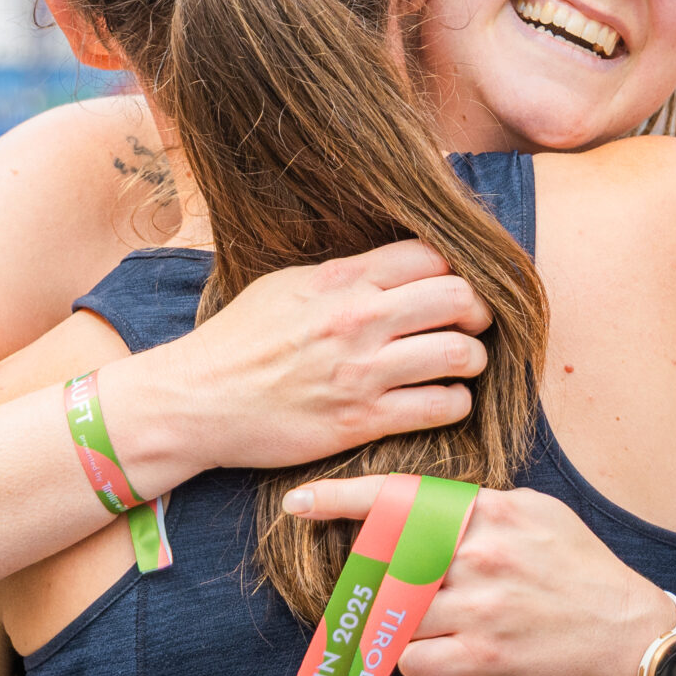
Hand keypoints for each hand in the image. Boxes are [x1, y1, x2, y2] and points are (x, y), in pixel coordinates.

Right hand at [103, 241, 490, 491]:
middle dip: (479, 310)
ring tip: (463, 364)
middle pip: (458, 298)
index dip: (456, 268)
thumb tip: (394, 265)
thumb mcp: (287, 285)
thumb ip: (344, 274)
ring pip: (460, 354)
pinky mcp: (362, 420)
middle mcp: (358, 320)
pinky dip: (455, 403)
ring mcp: (363, 372)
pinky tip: (442, 399)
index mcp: (341, 279)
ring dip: (473, 359)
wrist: (196, 401)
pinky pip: (440, 407)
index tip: (455, 284)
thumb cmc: (239, 341)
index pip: (432, 255)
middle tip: (473, 323)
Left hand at [283, 477, 675, 675]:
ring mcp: (479, 608)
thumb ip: (482, 507)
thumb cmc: (580, 572)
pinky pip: (412, 660)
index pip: (403, 497)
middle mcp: (481, 555)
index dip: (341, 498)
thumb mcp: (539, 514)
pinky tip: (439, 653)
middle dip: (372, 577)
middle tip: (371, 587)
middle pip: (389, 562)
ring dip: (396, 623)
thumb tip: (425, 509)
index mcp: (492, 512)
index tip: (300, 501)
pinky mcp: (481, 657)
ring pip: (396, 614)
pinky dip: (413, 660)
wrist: (626, 635)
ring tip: (423, 625)